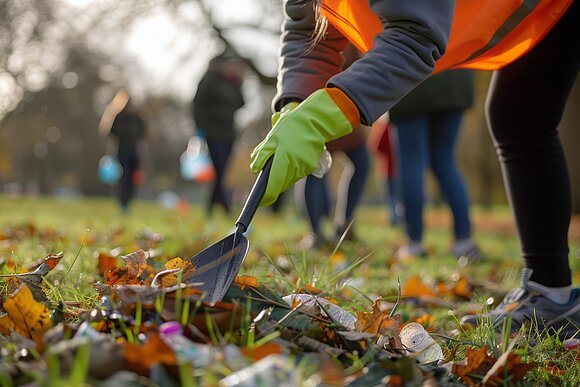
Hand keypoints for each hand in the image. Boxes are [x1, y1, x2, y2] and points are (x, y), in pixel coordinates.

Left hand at [250, 87, 359, 205]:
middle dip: (272, 183)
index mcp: (284, 160)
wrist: (315, 121)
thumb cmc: (291, 127)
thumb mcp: (272, 138)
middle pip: (280, 184)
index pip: (273, 186)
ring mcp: (304, 168)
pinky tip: (289, 158)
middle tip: (265, 175)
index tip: (260, 201)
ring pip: (288, 179)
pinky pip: (296, 174)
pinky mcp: (310, 166)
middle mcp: (295, 167)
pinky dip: (290, 170)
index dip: (265, 196)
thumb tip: (254, 169)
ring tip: (278, 161)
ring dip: (281, 176)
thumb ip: (262, 154)